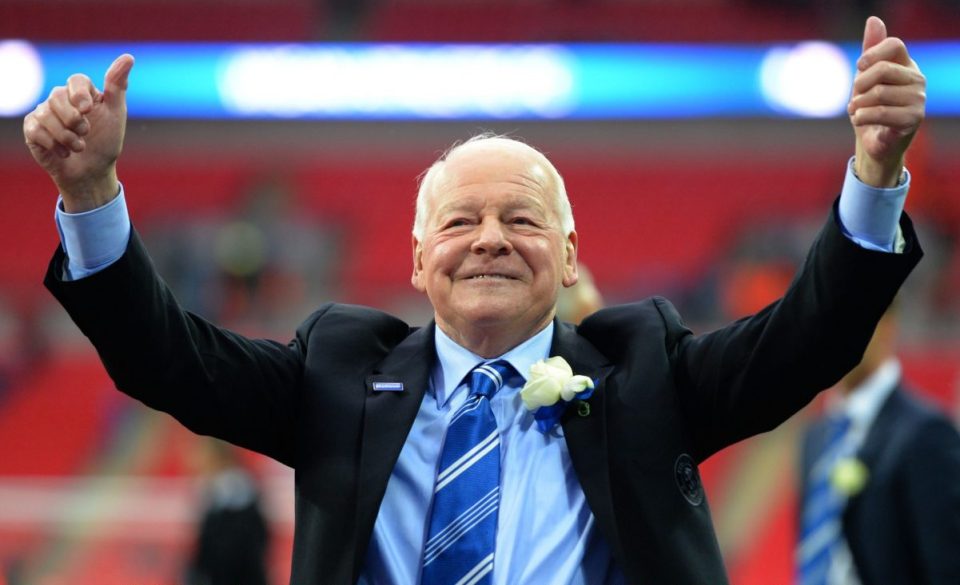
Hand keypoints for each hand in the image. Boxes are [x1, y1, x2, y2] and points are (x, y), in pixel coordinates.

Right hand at [23, 54, 133, 211]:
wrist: (93, 173)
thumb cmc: (106, 142)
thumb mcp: (115, 114)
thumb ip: (117, 85)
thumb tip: (128, 57)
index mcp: (82, 93)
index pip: (76, 80)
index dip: (79, 94)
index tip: (87, 109)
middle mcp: (60, 100)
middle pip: (57, 96)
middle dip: (75, 120)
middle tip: (86, 133)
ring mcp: (44, 113)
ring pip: (46, 115)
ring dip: (67, 137)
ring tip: (79, 146)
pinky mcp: (32, 129)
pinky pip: (36, 130)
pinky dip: (54, 145)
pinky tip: (64, 153)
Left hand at [849, 17, 925, 187]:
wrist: (874, 141)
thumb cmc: (870, 106)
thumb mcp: (865, 77)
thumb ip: (871, 50)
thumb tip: (874, 20)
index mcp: (907, 65)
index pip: (894, 45)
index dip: (871, 54)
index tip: (859, 67)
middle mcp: (917, 79)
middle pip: (882, 69)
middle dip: (859, 84)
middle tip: (854, 96)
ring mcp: (918, 99)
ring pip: (878, 93)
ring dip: (858, 104)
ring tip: (856, 110)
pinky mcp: (913, 119)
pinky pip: (879, 113)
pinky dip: (861, 117)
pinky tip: (859, 120)